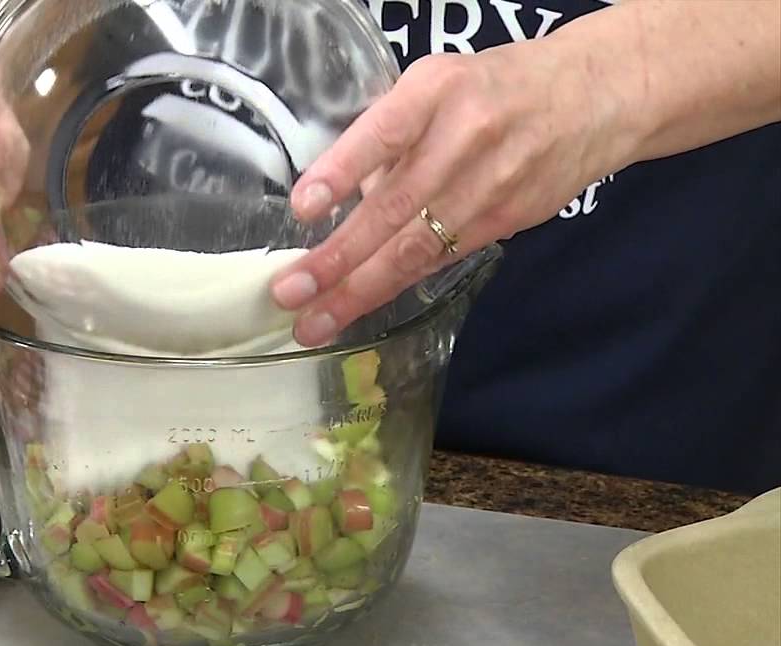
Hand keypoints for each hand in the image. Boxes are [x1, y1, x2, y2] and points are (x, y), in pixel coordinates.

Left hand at [270, 40, 624, 345]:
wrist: (595, 97)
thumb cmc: (493, 88)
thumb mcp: (435, 83)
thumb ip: (389, 133)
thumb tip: (343, 196)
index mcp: (437, 91)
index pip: (385, 133)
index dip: (343, 172)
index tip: (303, 207)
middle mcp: (465, 137)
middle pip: (396, 207)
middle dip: (338, 258)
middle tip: (288, 293)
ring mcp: (491, 185)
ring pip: (417, 249)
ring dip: (358, 290)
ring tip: (314, 322)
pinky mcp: (508, 221)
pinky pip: (440, 259)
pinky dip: (395, 286)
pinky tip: (358, 307)